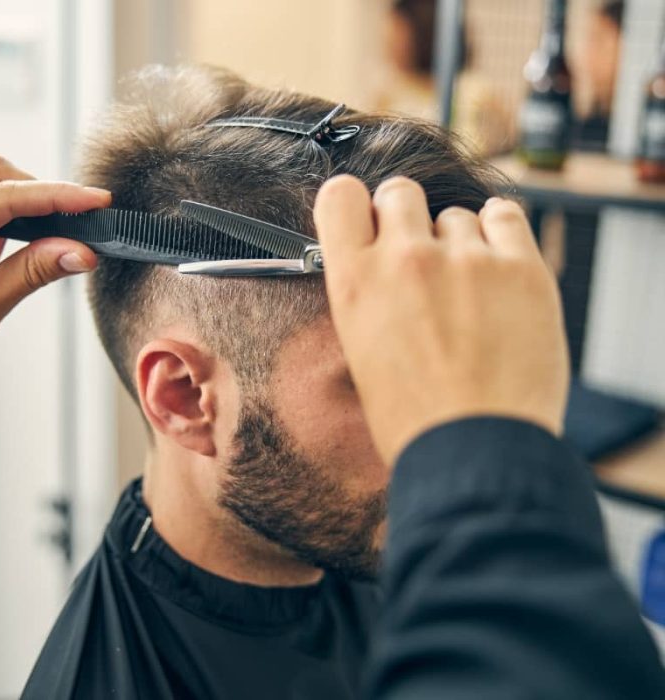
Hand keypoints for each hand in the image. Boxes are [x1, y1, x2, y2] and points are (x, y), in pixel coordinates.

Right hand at [314, 175, 569, 464]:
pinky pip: (505, 215)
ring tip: (469, 292)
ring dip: (459, 241)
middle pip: (400, 192)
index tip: (369, 222)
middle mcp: (406, 259)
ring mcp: (467, 260)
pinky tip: (497, 269)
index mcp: (355, 282)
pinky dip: (500, 234)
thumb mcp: (362, 351)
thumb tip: (382, 260)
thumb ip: (369, 293)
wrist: (476, 453)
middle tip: (421, 258)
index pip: (340, 195)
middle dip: (407, 217)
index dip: (356, 206)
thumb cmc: (414, 417)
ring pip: (456, 214)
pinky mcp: (521, 268)